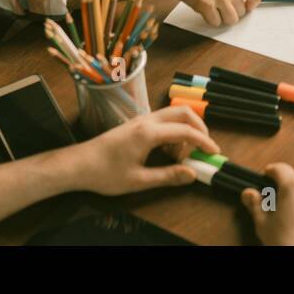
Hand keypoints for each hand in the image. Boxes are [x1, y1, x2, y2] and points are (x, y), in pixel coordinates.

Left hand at [70, 106, 220, 194]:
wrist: (78, 164)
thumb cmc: (105, 173)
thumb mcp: (138, 181)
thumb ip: (168, 176)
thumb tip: (192, 174)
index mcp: (149, 133)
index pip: (186, 131)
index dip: (204, 141)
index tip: (214, 153)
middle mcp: (147, 120)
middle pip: (183, 113)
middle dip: (199, 128)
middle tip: (204, 148)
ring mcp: (141, 120)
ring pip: (173, 115)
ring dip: (185, 131)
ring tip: (180, 156)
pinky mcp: (137, 124)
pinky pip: (163, 121)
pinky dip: (173, 132)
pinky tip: (167, 152)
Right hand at [159, 0, 261, 25]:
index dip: (251, 4)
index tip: (245, 6)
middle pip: (242, 11)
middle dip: (232, 12)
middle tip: (221, 7)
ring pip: (231, 19)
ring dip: (223, 18)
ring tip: (214, 10)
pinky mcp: (206, 5)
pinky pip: (215, 22)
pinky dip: (210, 20)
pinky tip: (205, 11)